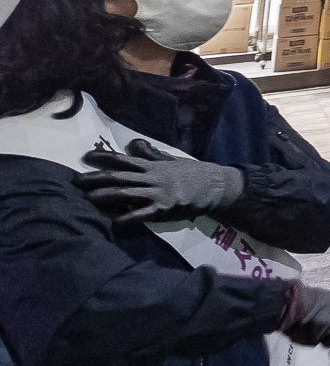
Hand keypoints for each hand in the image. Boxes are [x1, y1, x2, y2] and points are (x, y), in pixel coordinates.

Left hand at [74, 139, 244, 224]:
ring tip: (87, 199)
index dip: (104, 158)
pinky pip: (140, 213)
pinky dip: (125, 217)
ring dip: (104, 196)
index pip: (124, 160)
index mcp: (153, 166)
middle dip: (95, 179)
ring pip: (125, 193)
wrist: (216, 186)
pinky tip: (112, 221)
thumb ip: (151, 155)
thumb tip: (134, 144)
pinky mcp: (163, 208)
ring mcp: (157, 193)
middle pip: (118, 176)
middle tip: (76, 181)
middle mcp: (152, 178)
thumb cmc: (194, 173)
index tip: (86, 157)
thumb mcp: (172, 160)